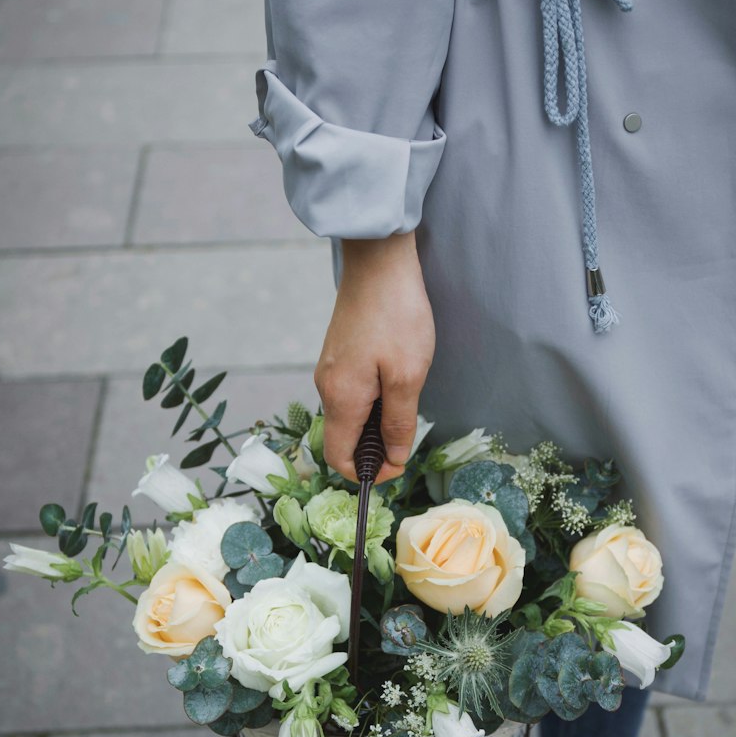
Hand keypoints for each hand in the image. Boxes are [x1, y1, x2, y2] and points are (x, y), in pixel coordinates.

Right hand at [314, 231, 434, 484]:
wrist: (379, 263)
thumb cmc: (396, 317)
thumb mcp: (407, 376)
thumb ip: (399, 422)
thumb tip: (395, 458)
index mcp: (341, 398)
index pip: (338, 457)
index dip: (366, 473)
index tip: (397, 468)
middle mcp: (327, 386)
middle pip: (343, 437)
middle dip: (374, 449)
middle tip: (409, 440)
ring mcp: (330, 368)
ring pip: (349, 414)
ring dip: (375, 423)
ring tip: (406, 408)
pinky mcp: (339, 353)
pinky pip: (351, 393)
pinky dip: (371, 402)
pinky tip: (396, 385)